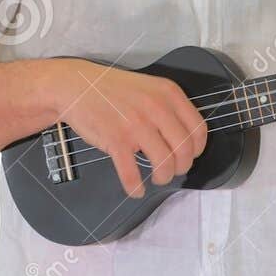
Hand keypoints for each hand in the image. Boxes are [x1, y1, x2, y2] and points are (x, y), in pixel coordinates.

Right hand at [47, 59, 208, 197]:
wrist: (77, 85)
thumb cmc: (113, 90)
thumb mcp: (149, 88)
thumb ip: (168, 108)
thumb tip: (184, 139)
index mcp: (168, 93)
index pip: (198, 129)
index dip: (197, 149)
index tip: (190, 156)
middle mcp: (156, 107)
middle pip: (185, 150)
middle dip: (181, 167)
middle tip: (172, 170)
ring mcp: (136, 124)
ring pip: (164, 164)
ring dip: (163, 177)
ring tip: (157, 178)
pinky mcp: (116, 139)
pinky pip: (132, 173)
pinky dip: (135, 187)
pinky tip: (136, 190)